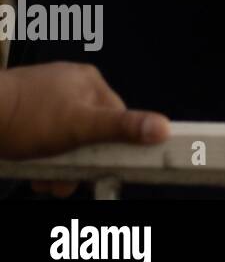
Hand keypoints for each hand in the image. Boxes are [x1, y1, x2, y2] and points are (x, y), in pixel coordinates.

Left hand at [0, 63, 169, 160]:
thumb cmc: (25, 117)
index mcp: (88, 81)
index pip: (115, 118)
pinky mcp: (24, 110)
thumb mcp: (80, 126)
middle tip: (65, 180)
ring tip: (45, 177)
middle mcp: (69, 84)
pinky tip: (32, 165)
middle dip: (79, 160)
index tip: (98, 168)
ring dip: (58, 162)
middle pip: (88, 130)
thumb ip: (121, 127)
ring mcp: (44, 96)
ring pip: (64, 136)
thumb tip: (163, 127)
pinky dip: (40, 153)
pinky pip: (42, 135)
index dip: (109, 147)